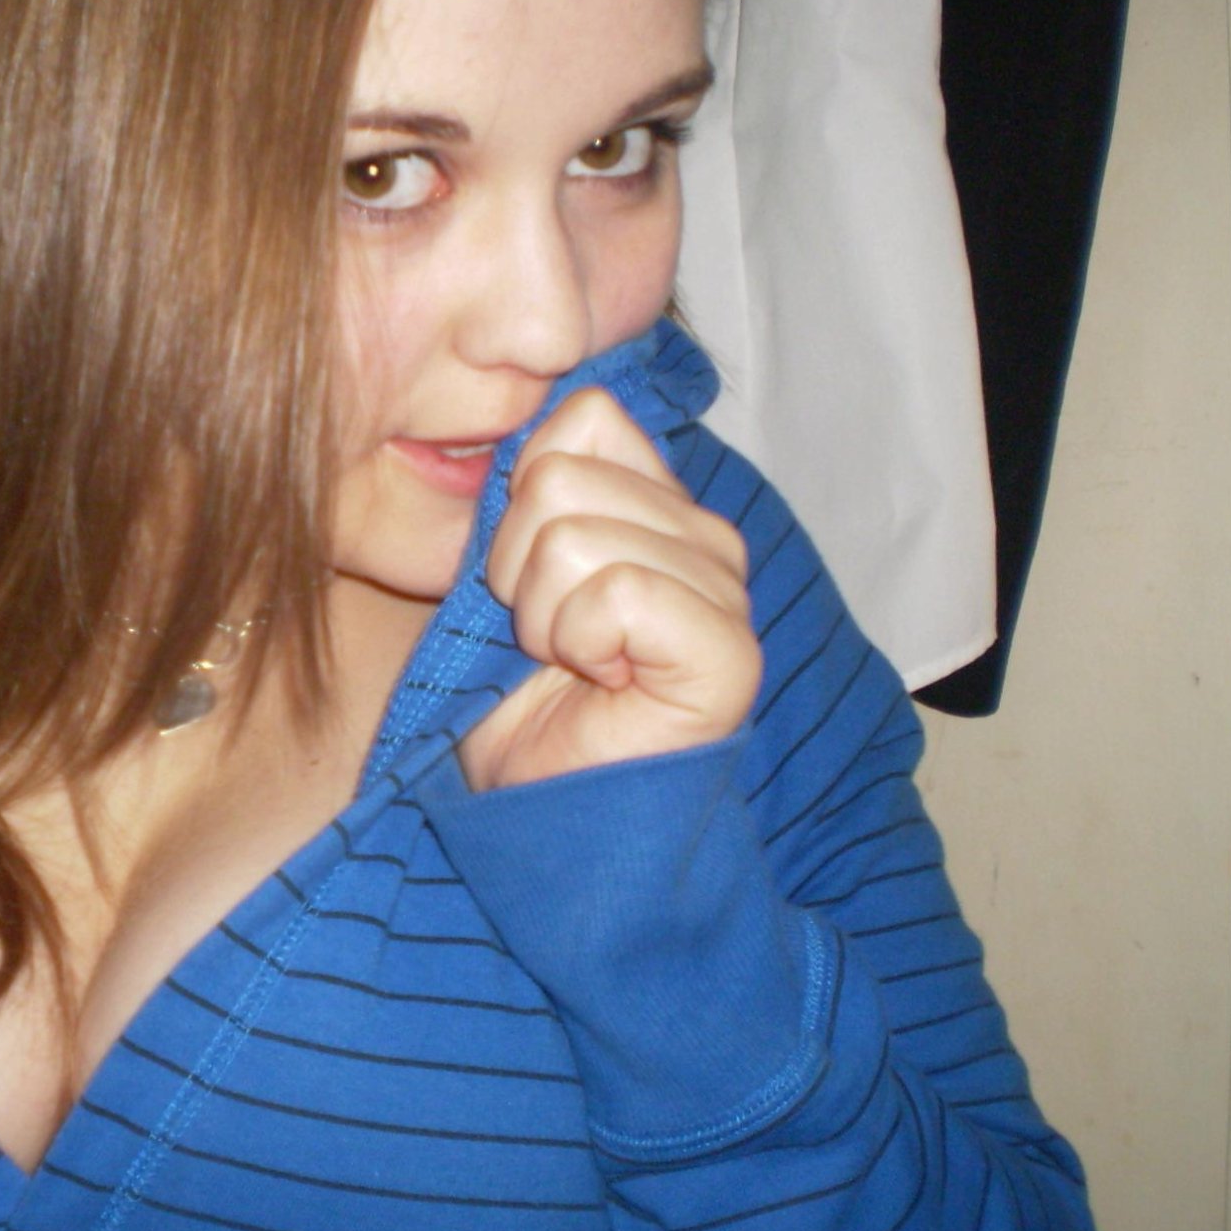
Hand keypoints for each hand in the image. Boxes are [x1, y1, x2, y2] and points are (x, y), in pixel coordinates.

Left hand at [461, 390, 759, 789]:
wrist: (540, 812)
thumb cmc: (517, 700)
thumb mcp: (504, 574)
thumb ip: (528, 495)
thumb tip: (527, 435)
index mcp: (658, 507)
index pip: (585, 418)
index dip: (519, 498)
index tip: (526, 582)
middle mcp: (704, 538)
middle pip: (558, 477)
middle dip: (515, 569)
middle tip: (546, 639)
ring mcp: (724, 592)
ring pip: (573, 536)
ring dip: (541, 616)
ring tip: (573, 665)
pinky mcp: (726, 651)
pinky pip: (618, 591)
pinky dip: (579, 642)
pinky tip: (603, 682)